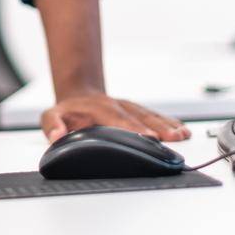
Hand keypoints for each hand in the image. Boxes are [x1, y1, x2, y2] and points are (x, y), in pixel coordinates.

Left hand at [41, 91, 189, 142]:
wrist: (79, 95)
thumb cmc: (68, 111)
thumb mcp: (51, 116)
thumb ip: (52, 125)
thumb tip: (56, 137)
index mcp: (99, 108)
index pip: (117, 119)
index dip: (132, 128)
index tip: (147, 136)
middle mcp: (118, 106)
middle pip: (140, 118)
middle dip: (157, 128)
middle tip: (172, 139)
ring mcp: (130, 108)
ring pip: (151, 116)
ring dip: (168, 125)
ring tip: (182, 135)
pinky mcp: (138, 112)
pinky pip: (156, 116)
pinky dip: (170, 123)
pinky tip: (183, 130)